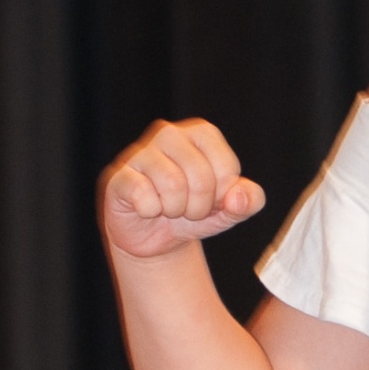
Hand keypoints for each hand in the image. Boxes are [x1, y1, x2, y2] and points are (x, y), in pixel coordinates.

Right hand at [101, 120, 263, 259]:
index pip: (227, 167)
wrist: (154, 235)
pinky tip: (146, 207)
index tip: (211, 199)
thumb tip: (239, 197)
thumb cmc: (192, 212)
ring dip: (175, 210)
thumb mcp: (228, 210)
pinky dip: (150, 212)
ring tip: (168, 208)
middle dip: (199, 207)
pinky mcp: (120, 175)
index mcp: (201, 134)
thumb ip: (248, 202)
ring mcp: (141, 152)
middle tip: (188, 209)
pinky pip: (144, 197)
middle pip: (201, 177)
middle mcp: (169, 134)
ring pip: (172, 185)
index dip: (223, 195)